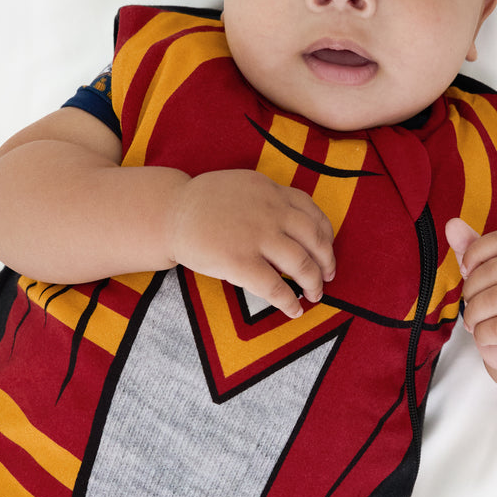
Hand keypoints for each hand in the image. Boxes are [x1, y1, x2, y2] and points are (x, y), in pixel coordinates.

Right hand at [168, 169, 335, 318]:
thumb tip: (296, 224)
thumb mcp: (243, 186)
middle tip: (328, 277)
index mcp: (271, 191)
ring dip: (314, 284)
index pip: (313, 213)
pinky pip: (276, 287)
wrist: (169, 213)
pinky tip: (294, 310)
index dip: (326, 235)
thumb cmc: (203, 205)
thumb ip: (270, 200)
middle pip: (316, 240)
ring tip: (314, 296)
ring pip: (302, 265)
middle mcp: (270, 211)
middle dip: (327, 263)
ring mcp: (256, 236)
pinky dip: (290, 302)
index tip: (327, 249)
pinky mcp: (240, 261)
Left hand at [446, 218, 496, 376]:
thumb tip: (451, 224)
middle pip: (496, 270)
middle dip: (471, 290)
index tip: (466, 271)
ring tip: (475, 321)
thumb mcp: (484, 279)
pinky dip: (482, 334)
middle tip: (470, 304)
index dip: (476, 253)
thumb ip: (471, 251)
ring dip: (474, 314)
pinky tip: (486, 336)